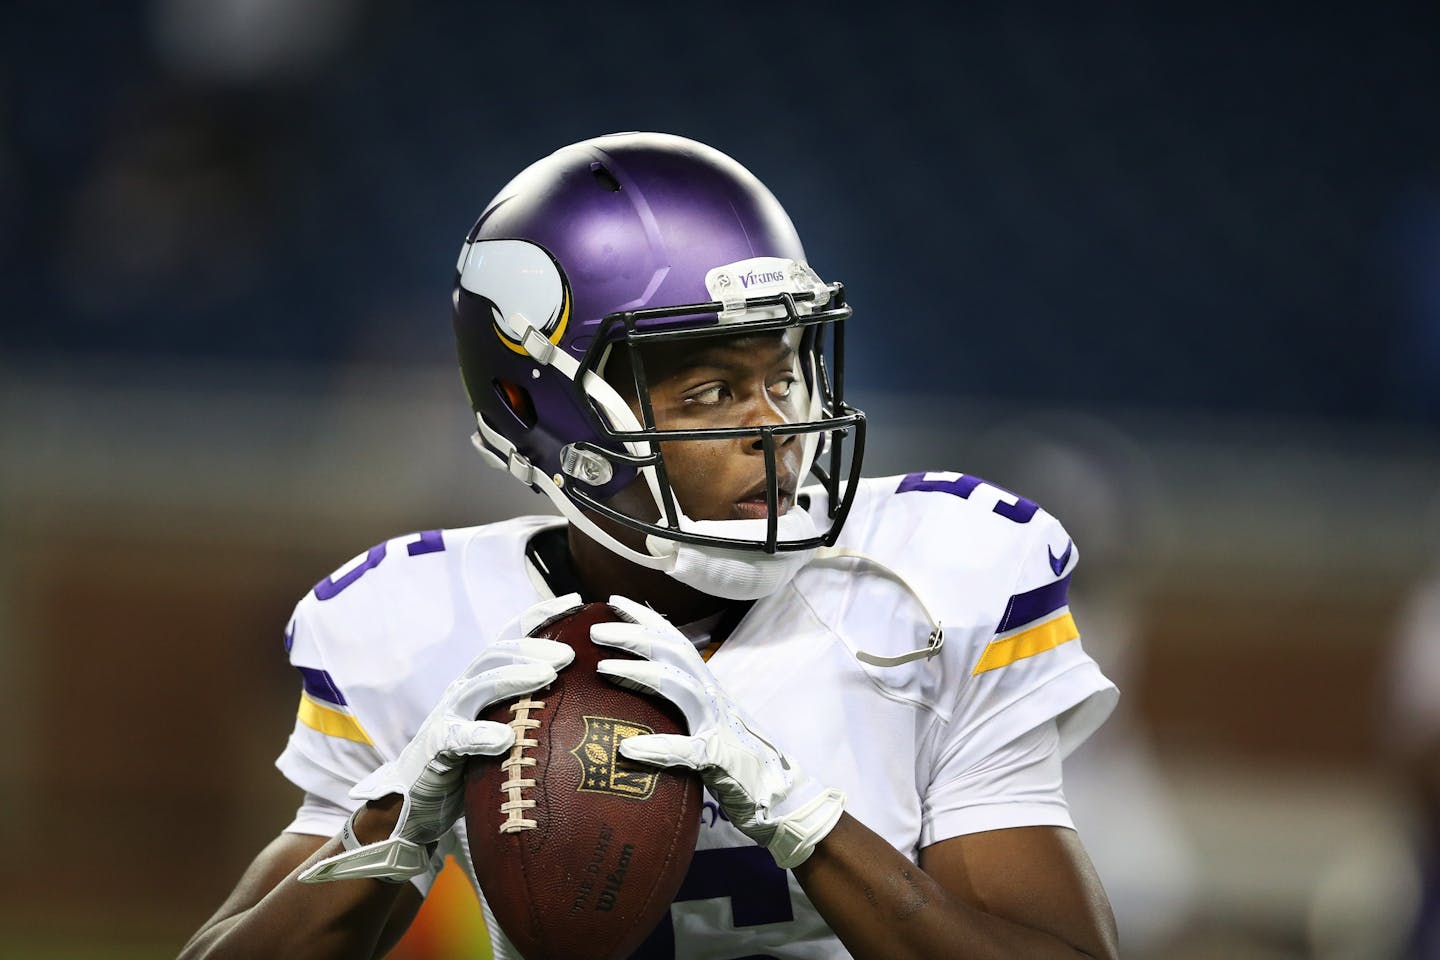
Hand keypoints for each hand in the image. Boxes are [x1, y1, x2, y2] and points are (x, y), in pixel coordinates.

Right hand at [299, 594, 582, 883]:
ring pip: (478, 686)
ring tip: (546, 675)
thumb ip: (534, 708)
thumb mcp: (506, 726)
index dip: (541, 615)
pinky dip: (478, 735)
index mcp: (482, 680)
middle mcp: (463, 690)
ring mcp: (446, 717)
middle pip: (496, 655)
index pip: (512, 637)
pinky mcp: (434, 751)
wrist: (416, 801)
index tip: (577, 601)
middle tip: (570, 653)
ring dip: (513, 678)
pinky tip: (503, 737)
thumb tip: (591, 694)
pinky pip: (454, 738)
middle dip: (534, 647)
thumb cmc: (472, 763)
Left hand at [592, 596, 844, 868]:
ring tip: (603, 668)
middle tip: (595, 630)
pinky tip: (629, 749)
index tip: (613, 602)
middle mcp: (712, 696)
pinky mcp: (720, 759)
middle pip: (673, 653)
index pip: (674, 641)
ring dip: (639, 673)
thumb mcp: (704, 723)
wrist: (783, 796)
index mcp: (706, 687)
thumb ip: (679, 705)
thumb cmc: (736, 762)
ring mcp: (718, 725)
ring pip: (678, 687)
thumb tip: (637, 690)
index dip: (646, 618)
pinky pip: (686, 750)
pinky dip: (657, 748)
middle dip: (634, 635)